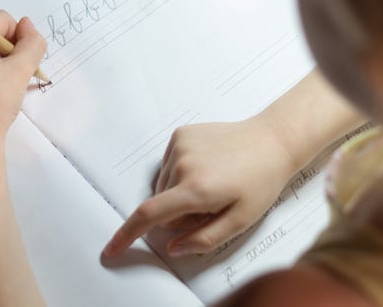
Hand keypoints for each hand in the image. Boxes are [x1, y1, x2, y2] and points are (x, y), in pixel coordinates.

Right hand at [104, 115, 298, 257]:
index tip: (111, 249)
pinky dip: (180, 172)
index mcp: (197, 189)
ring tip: (212, 183)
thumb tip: (173, 248)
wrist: (271, 140)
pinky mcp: (180, 134)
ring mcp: (180, 146)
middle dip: (179, 213)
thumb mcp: (241, 220)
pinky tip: (206, 166)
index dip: (127, 235)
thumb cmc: (261, 181)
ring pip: (163, 186)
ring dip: (180, 192)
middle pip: (161, 205)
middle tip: (211, 205)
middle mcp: (183, 165)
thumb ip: (204, 238)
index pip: (149, 215)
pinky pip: (168, 165)